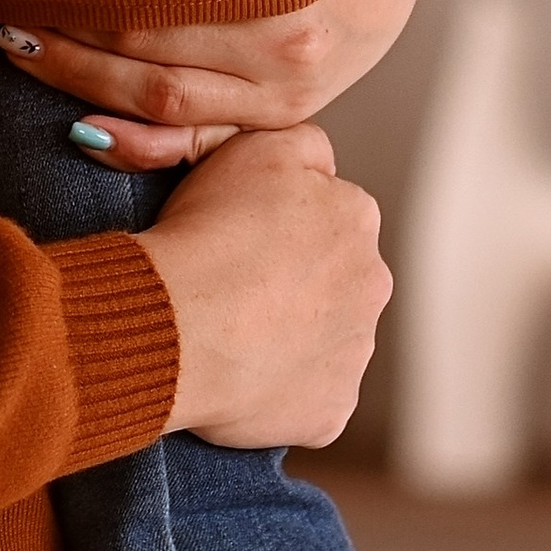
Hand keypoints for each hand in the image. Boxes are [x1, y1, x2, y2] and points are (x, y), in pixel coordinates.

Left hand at [0, 0, 420, 168]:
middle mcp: (284, 43)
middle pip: (145, 48)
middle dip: (65, 33)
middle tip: (4, 16)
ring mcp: (284, 92)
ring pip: (159, 101)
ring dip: (80, 81)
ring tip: (22, 53)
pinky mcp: (281, 122)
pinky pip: (195, 144)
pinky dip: (133, 144)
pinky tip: (81, 130)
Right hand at [133, 125, 390, 448]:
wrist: (178, 325)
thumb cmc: (206, 232)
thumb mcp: (251, 143)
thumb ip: (301, 142)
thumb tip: (320, 161)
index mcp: (356, 216)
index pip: (325, 211)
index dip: (276, 222)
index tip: (238, 233)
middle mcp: (372, 283)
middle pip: (332, 276)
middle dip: (293, 280)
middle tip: (231, 283)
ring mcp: (355, 351)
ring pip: (321, 336)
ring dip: (286, 334)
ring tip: (227, 330)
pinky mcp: (333, 407)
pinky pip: (307, 394)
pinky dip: (277, 387)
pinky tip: (236, 373)